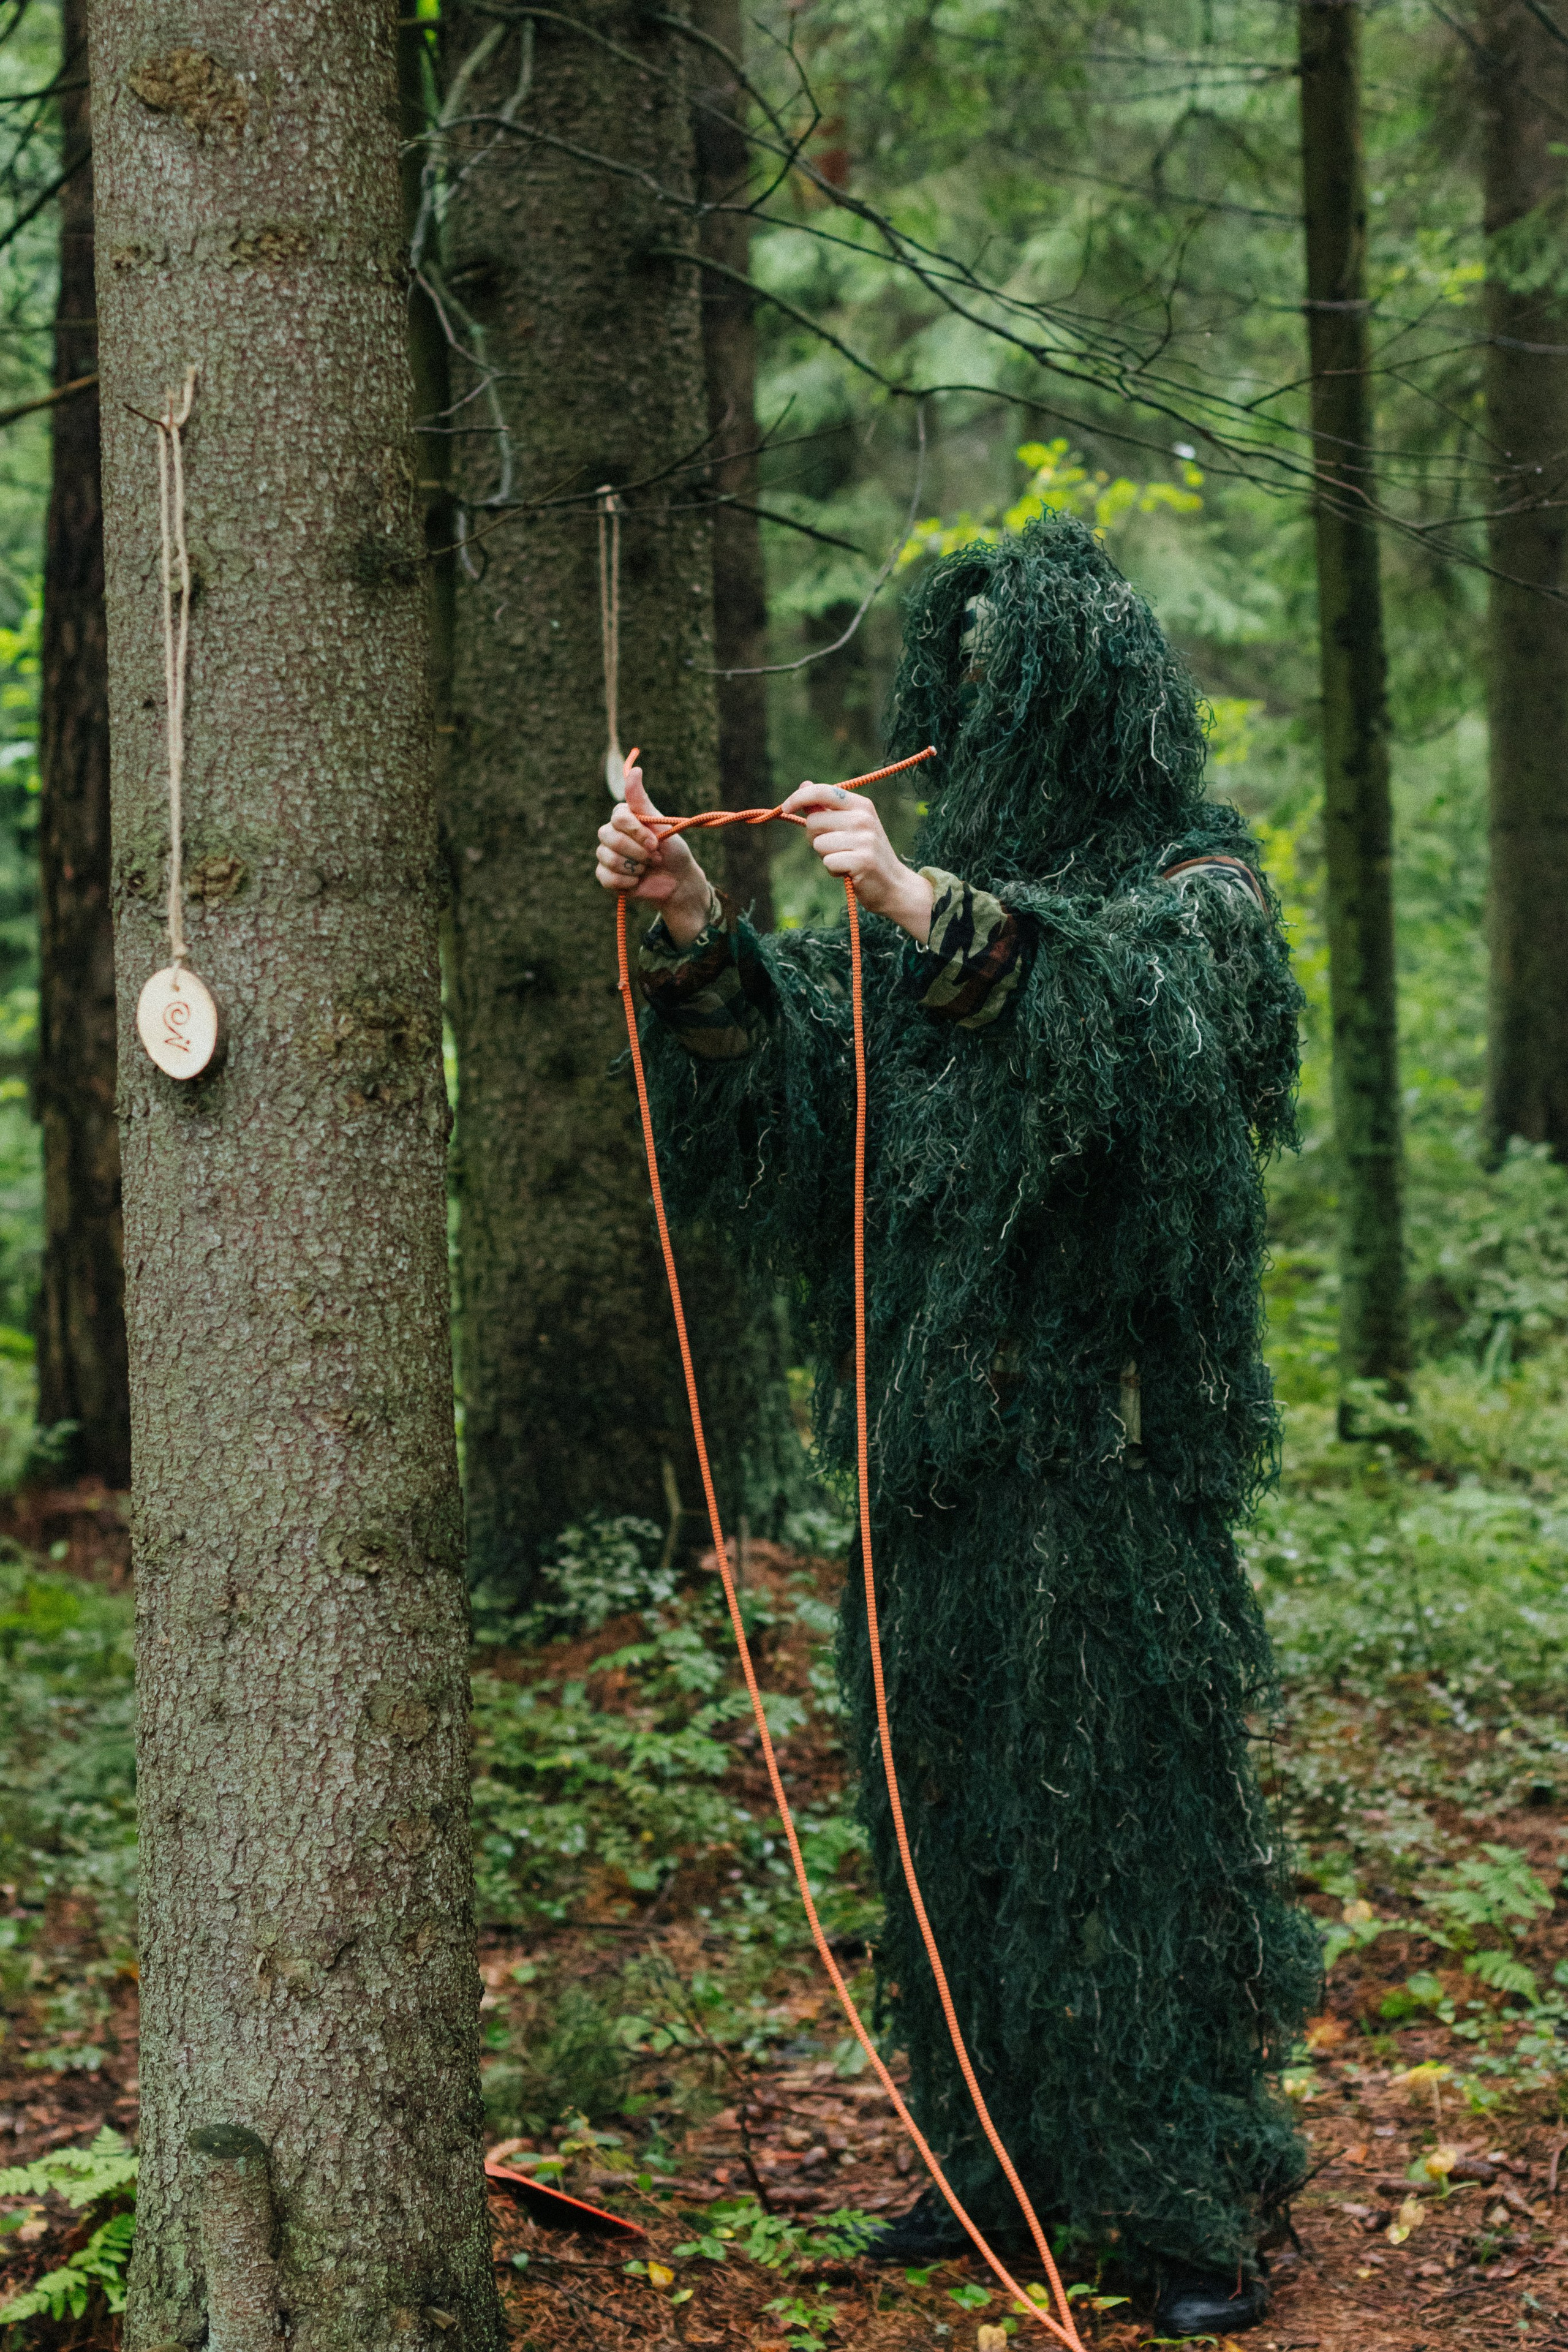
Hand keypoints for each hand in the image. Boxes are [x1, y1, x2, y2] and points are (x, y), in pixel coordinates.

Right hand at [595, 761, 712, 946]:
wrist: (678, 880)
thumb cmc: (671, 849)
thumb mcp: (660, 824)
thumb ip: (642, 801)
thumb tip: (635, 770)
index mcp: (623, 819)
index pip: (618, 818)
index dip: (637, 832)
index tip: (655, 842)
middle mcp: (611, 834)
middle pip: (610, 838)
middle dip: (637, 851)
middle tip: (655, 857)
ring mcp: (607, 855)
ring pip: (608, 858)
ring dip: (635, 867)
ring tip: (647, 868)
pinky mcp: (606, 876)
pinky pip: (605, 877)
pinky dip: (626, 881)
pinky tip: (638, 880)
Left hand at [778, 782, 933, 942]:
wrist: (893, 885)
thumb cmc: (865, 853)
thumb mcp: (850, 825)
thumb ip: (826, 808)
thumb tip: (804, 785)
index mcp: (861, 805)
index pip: (823, 791)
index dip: (799, 797)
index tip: (786, 807)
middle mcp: (864, 818)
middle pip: (814, 821)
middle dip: (815, 837)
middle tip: (836, 847)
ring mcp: (864, 839)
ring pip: (818, 843)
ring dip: (825, 856)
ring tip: (845, 859)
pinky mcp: (862, 861)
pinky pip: (827, 862)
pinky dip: (833, 870)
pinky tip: (849, 872)